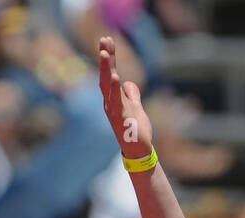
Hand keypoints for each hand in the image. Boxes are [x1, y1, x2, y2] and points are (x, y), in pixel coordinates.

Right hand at [98, 36, 152, 159]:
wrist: (139, 151)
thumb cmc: (136, 131)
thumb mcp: (136, 109)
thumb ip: (132, 96)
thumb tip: (128, 83)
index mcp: (114, 98)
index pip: (110, 73)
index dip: (109, 57)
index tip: (108, 39)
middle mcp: (110, 102)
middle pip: (106, 75)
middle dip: (106, 58)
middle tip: (104, 39)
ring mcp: (114, 110)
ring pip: (107, 87)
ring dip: (106, 70)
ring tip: (105, 53)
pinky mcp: (121, 119)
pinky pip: (116, 102)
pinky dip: (115, 90)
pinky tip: (116, 77)